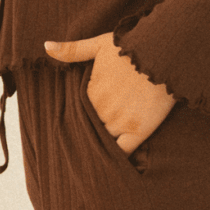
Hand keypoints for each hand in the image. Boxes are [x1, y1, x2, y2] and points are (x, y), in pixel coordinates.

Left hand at [45, 33, 174, 152]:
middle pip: (88, 129)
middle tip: (87, 142)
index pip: (77, 113)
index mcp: (89, 93)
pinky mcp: (138, 131)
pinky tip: (112, 164)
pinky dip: (116, 158)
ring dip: (100, 146)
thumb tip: (46, 46)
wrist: (164, 52)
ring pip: (102, 142)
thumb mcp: (98, 44)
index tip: (79, 122)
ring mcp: (119, 122)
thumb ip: (72, 50)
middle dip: (88, 133)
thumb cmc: (132, 46)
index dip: (78, 118)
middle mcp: (101, 110)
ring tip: (97, 155)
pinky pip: (123, 152)